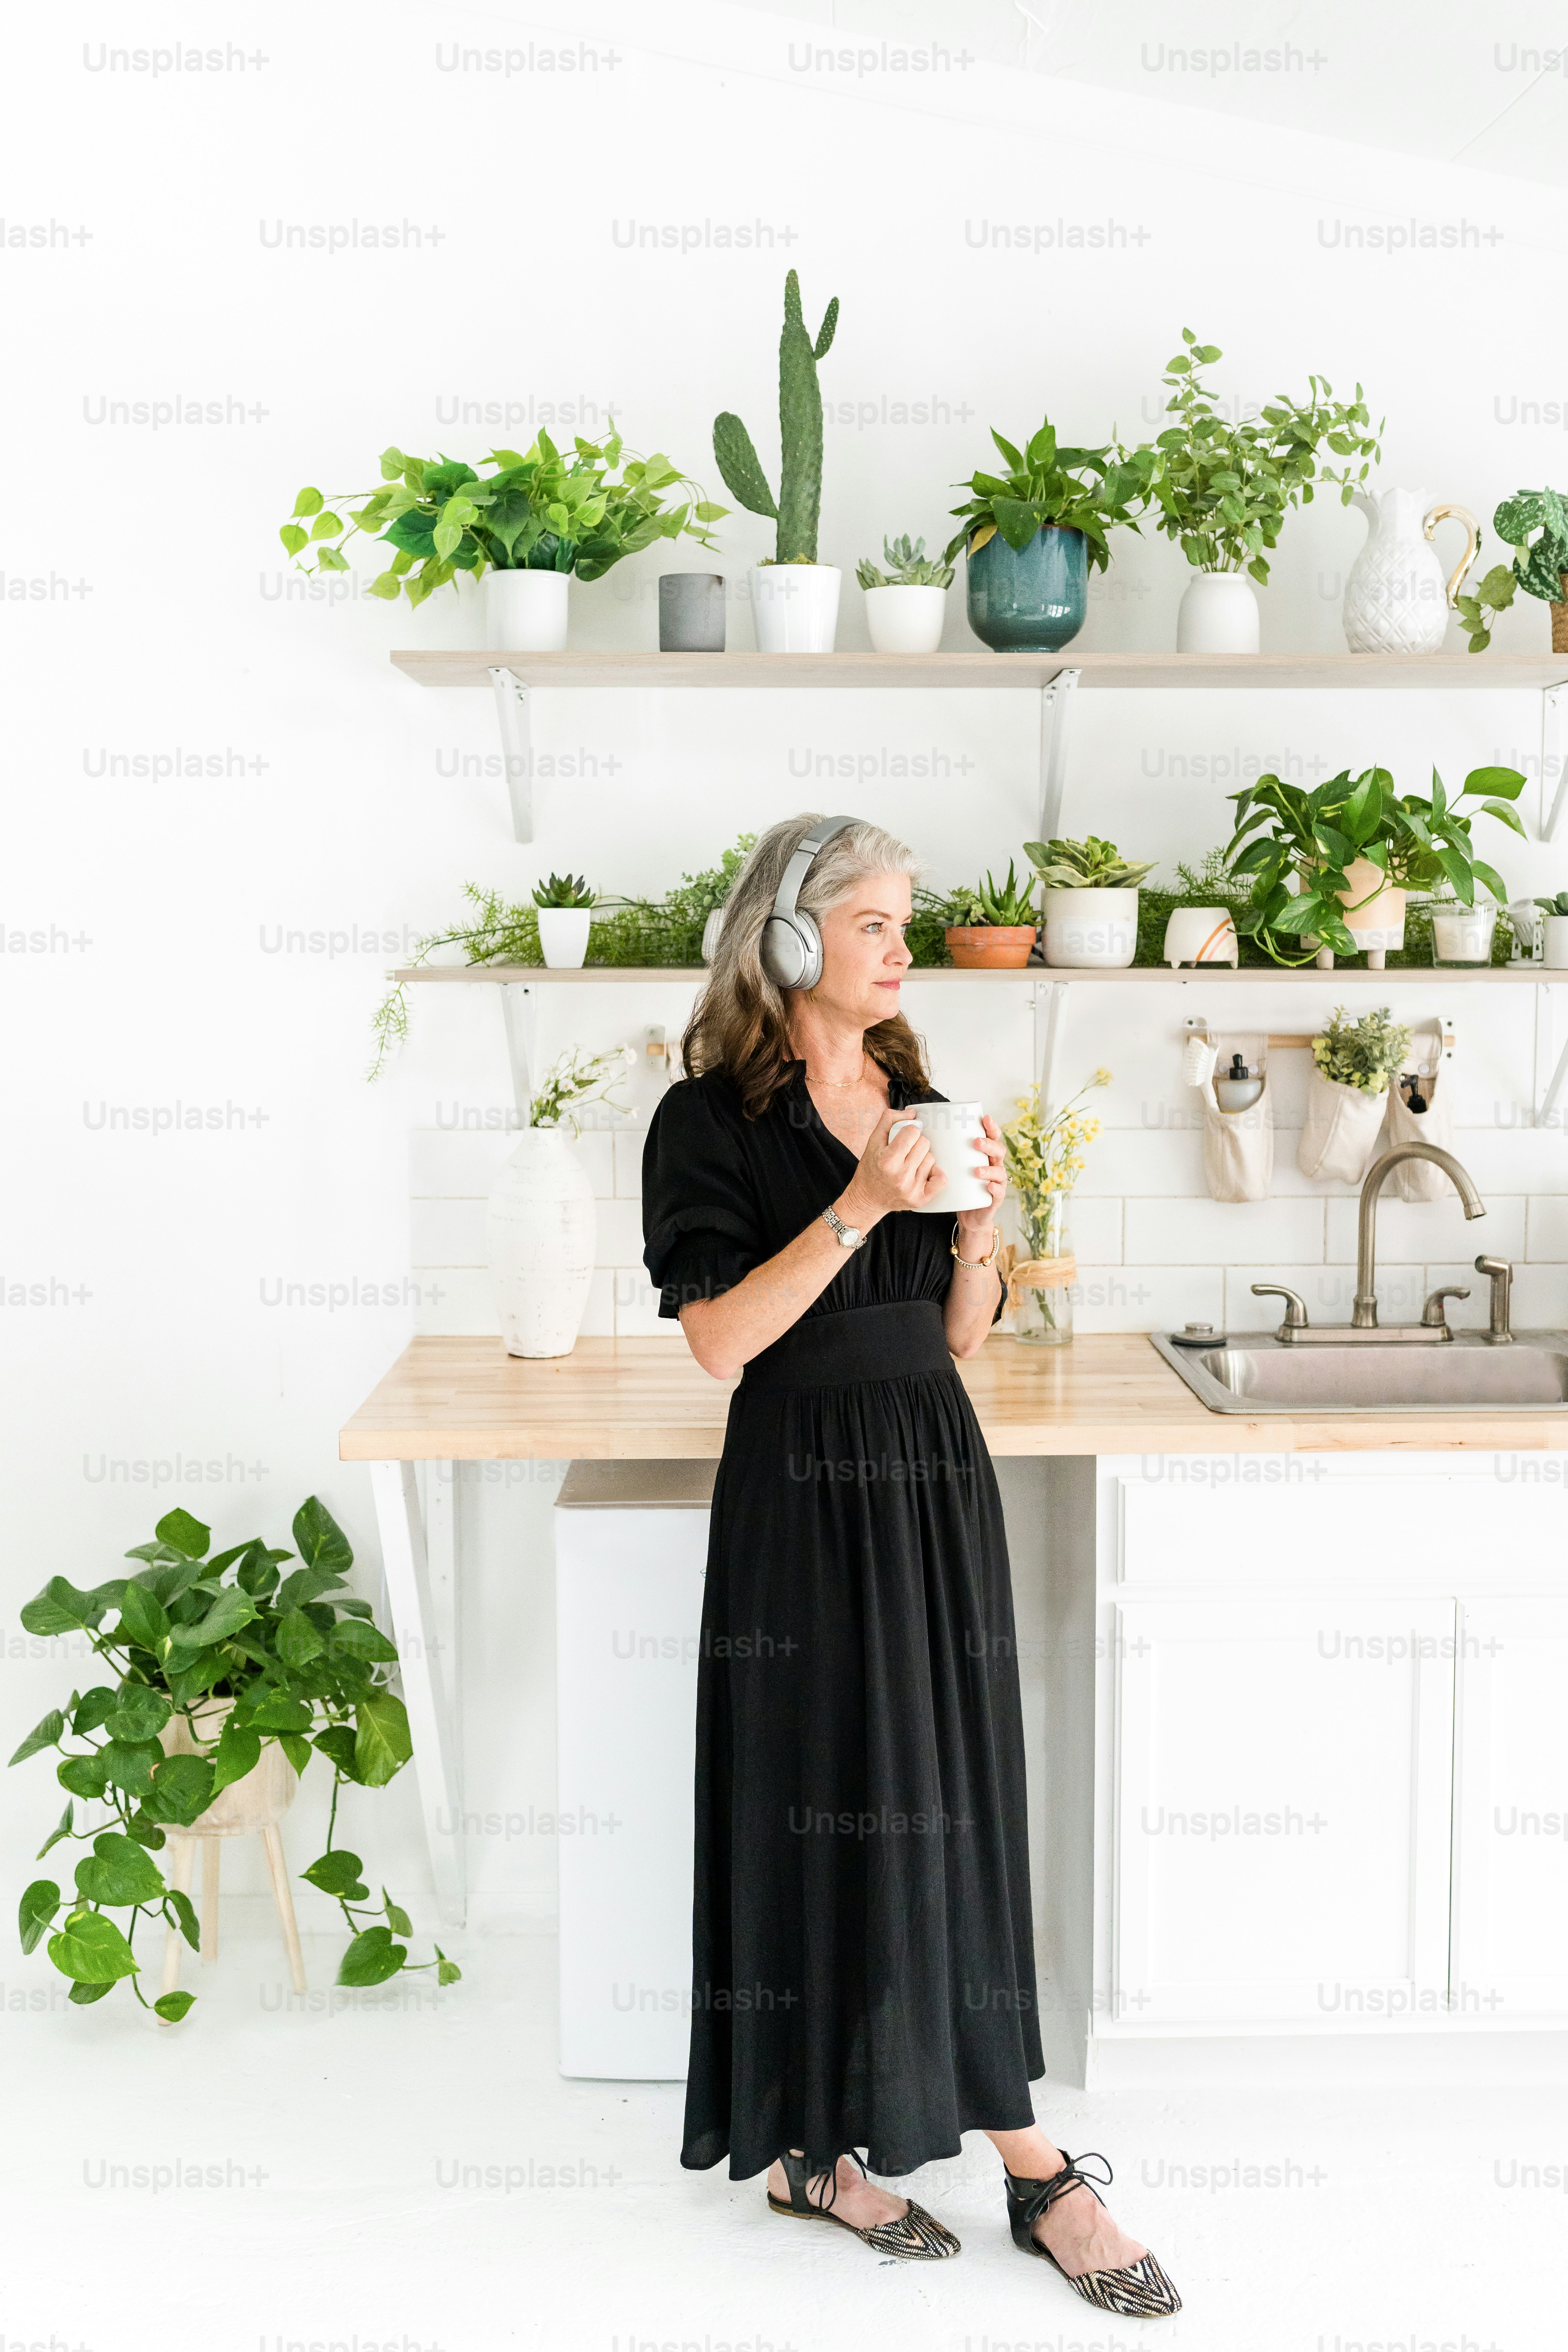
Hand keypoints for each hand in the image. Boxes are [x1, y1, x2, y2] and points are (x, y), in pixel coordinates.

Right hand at [839, 1106, 945, 1223]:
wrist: (867, 1199)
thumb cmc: (870, 1169)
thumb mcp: (873, 1142)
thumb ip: (889, 1121)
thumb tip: (912, 1113)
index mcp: (887, 1160)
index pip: (912, 1132)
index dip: (908, 1131)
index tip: (903, 1137)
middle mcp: (900, 1176)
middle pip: (924, 1144)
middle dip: (916, 1144)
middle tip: (906, 1151)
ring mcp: (911, 1190)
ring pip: (931, 1159)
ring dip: (923, 1158)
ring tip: (910, 1164)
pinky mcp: (920, 1200)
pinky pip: (941, 1180)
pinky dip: (936, 1174)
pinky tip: (925, 1173)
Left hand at [955, 1115, 1005, 1250]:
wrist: (969, 1213)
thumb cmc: (960, 1185)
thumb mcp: (954, 1166)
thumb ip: (947, 1152)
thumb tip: (924, 1133)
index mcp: (986, 1155)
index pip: (992, 1137)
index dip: (991, 1127)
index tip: (985, 1118)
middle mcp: (994, 1165)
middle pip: (999, 1151)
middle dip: (989, 1145)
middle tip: (976, 1142)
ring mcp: (997, 1182)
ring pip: (999, 1171)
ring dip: (989, 1169)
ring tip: (977, 1170)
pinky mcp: (995, 1198)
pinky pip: (998, 1192)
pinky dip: (995, 1188)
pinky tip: (989, 1186)